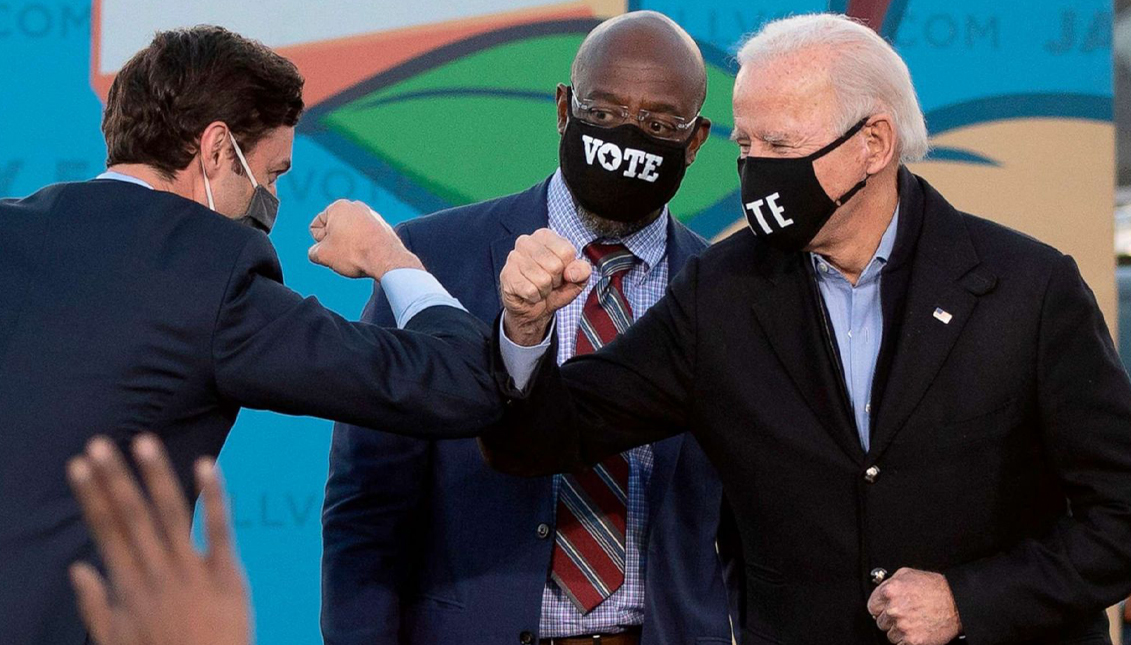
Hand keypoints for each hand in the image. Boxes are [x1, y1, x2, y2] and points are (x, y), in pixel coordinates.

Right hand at [66, 435, 248, 644]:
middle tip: (100, 443)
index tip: (80, 465)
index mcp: (129, 590)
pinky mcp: (228, 578)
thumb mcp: (117, 642)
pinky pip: (220, 532)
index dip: (93, 496)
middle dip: (115, 480)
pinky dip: (213, 498)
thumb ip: (96, 607)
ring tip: (144, 443)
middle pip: (132, 519)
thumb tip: (78, 569)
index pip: (106, 532)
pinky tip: (207, 466)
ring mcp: (193, 575)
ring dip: (156, 478)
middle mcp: (157, 577)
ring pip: (171, 517)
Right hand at [308, 199, 422, 278]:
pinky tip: (368, 255)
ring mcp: (371, 215)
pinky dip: (363, 246)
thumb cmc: (353, 254)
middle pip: (333, 229)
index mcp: (338, 206)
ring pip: (349, 235)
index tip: (333, 247)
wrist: (386, 259)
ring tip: (357, 255)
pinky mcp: (382, 226)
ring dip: (349, 246)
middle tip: (345, 253)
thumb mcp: (323, 255)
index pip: (316, 227)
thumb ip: (313, 252)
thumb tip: (317, 252)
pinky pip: (364, 238)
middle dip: (335, 243)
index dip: (320, 242)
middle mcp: (356, 206)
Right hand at [500, 228, 590, 345]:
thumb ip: (582, 271)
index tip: (561, 272)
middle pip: (555, 266)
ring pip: (542, 280)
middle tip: (549, 282)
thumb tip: (573, 272)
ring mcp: (513, 258)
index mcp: (545, 236)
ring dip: (544, 290)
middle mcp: (527, 242)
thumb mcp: (576, 279)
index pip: (567, 251)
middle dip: (556, 281)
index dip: (568, 269)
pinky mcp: (506, 275)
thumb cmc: (555, 288)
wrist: (534, 309)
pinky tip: (530, 294)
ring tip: (539, 288)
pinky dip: (534, 297)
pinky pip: (530, 290)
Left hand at [867, 568, 961, 644]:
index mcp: (890, 592)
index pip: (872, 607)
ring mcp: (903, 626)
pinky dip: (907, 640)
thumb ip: (889, 583)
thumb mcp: (907, 574)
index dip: (880, 608)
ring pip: (890, 635)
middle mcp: (894, 609)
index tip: (886, 609)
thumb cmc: (935, 587)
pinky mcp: (913, 641)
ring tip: (913, 622)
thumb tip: (879, 590)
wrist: (956, 603)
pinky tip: (917, 630)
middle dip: (890, 619)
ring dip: (899, 631)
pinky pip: (900, 644)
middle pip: (880, 622)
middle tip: (905, 614)